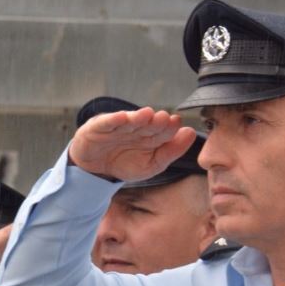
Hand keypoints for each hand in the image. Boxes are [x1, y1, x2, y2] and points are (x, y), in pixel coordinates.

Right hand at [69, 107, 196, 182]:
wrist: (94, 171)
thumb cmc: (124, 164)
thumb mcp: (151, 165)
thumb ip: (171, 152)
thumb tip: (190, 133)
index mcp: (150, 135)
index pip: (163, 131)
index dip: (169, 127)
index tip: (176, 123)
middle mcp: (136, 128)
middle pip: (147, 123)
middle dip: (155, 121)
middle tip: (164, 118)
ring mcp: (117, 126)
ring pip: (129, 121)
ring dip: (137, 117)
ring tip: (147, 114)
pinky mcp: (98, 127)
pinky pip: (107, 123)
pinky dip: (113, 120)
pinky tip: (121, 118)